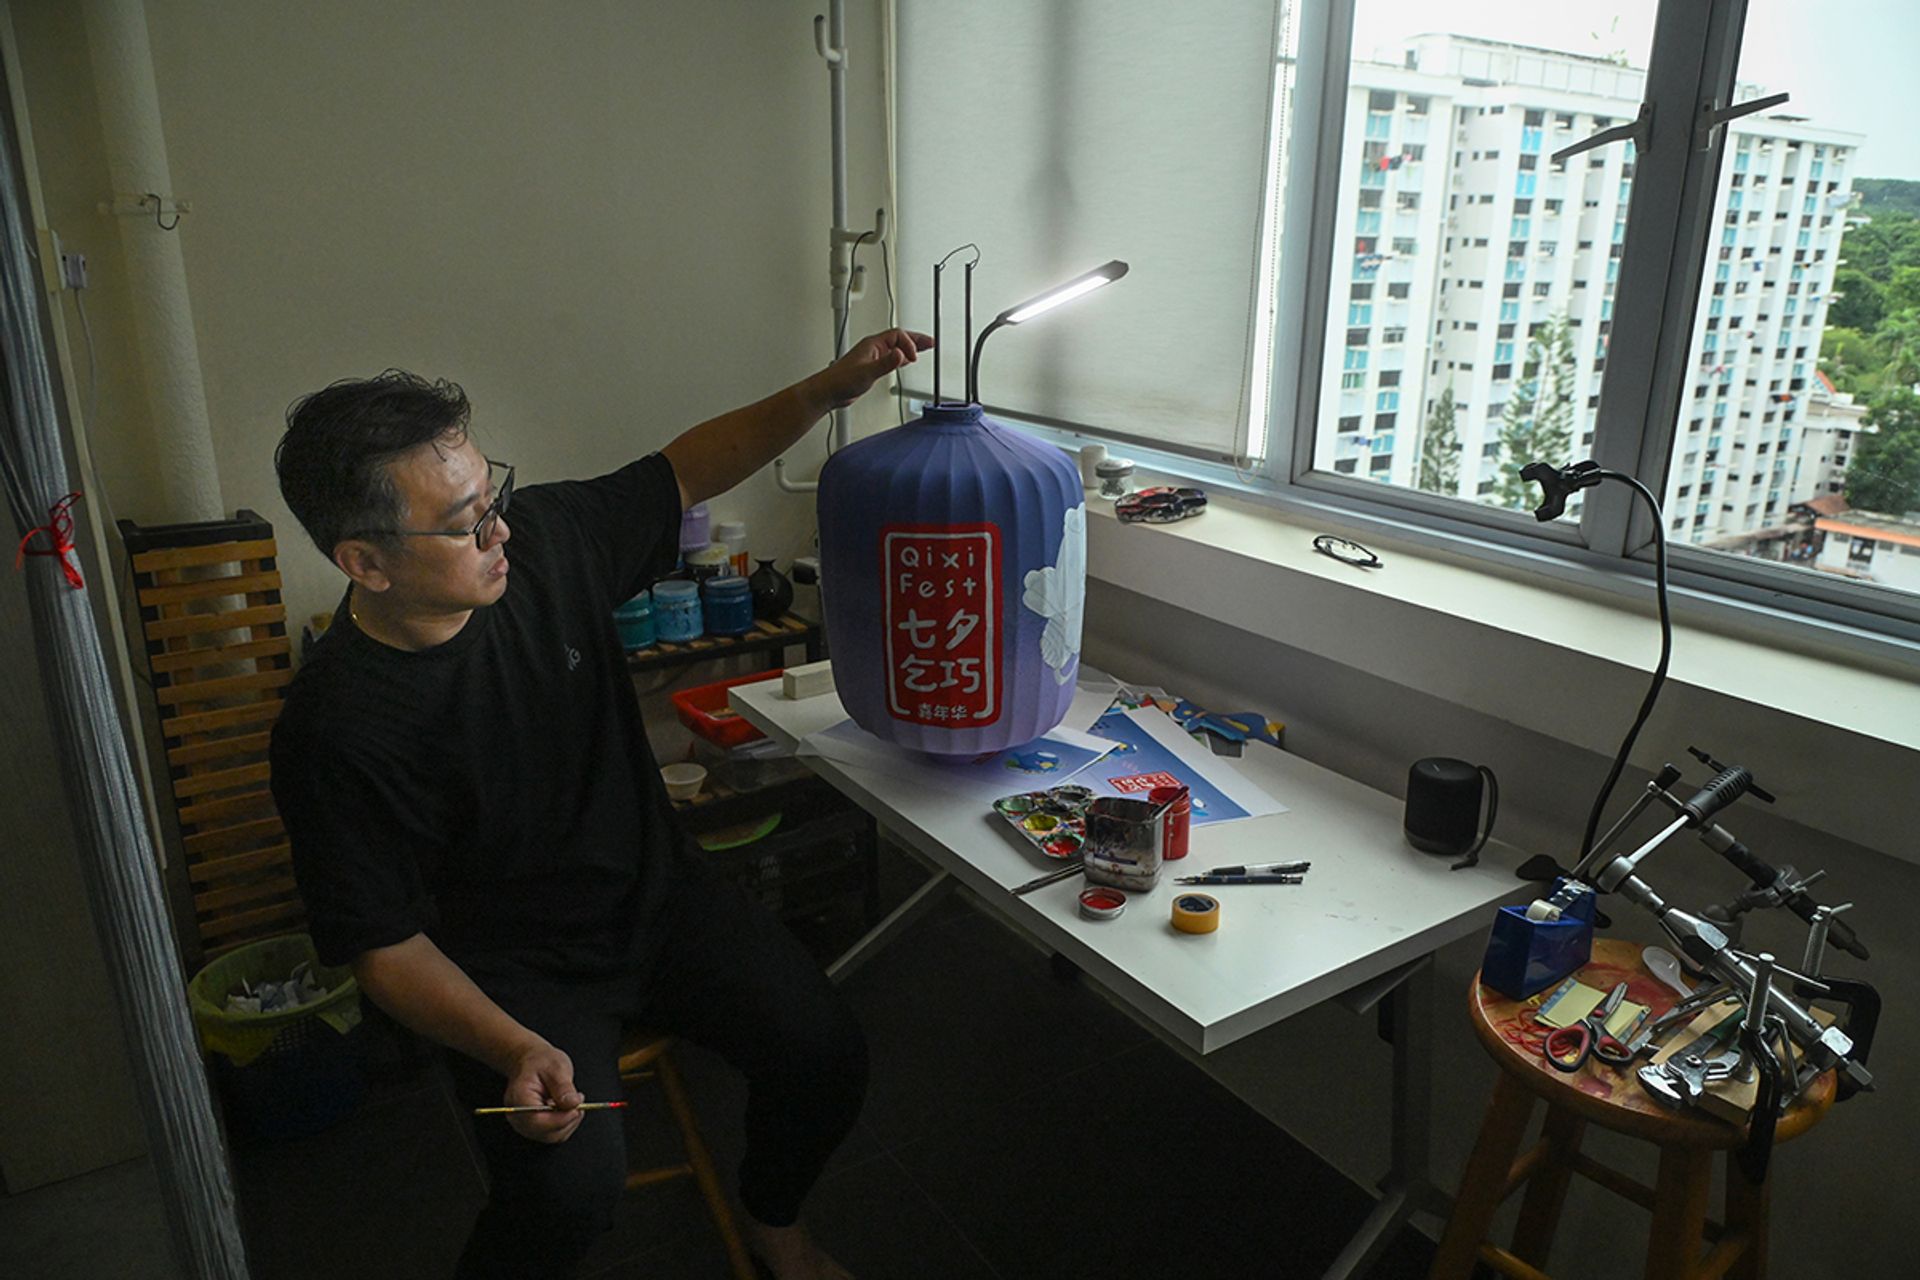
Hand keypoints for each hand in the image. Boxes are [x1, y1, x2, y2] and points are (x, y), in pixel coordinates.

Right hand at [501, 1043, 585, 1143]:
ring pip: (551, 1136)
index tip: (575, 1108)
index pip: (536, 1120)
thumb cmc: (540, 1062)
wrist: (530, 1062)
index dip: (559, 1119)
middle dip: (567, 1120)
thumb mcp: (556, 1066)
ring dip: (568, 1122)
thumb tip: (573, 1104)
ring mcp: (524, 1124)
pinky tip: (567, 1108)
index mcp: (519, 1098)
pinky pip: (553, 1134)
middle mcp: (517, 1115)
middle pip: (544, 1132)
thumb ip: (563, 1086)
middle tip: (578, 1101)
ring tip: (572, 1101)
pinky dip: (566, 1124)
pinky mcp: (534, 1127)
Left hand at [812, 328, 932, 411]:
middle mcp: (874, 348)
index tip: (912, 359)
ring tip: (926, 348)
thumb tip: (900, 355)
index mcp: (873, 344)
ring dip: (911, 347)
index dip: (908, 345)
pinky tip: (907, 362)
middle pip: (900, 338)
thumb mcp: (867, 373)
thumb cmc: (841, 380)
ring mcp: (873, 357)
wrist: (829, 391)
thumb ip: (885, 364)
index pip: (897, 336)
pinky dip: (903, 358)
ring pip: (897, 347)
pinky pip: (892, 358)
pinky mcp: (872, 367)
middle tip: (932, 342)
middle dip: (916, 340)